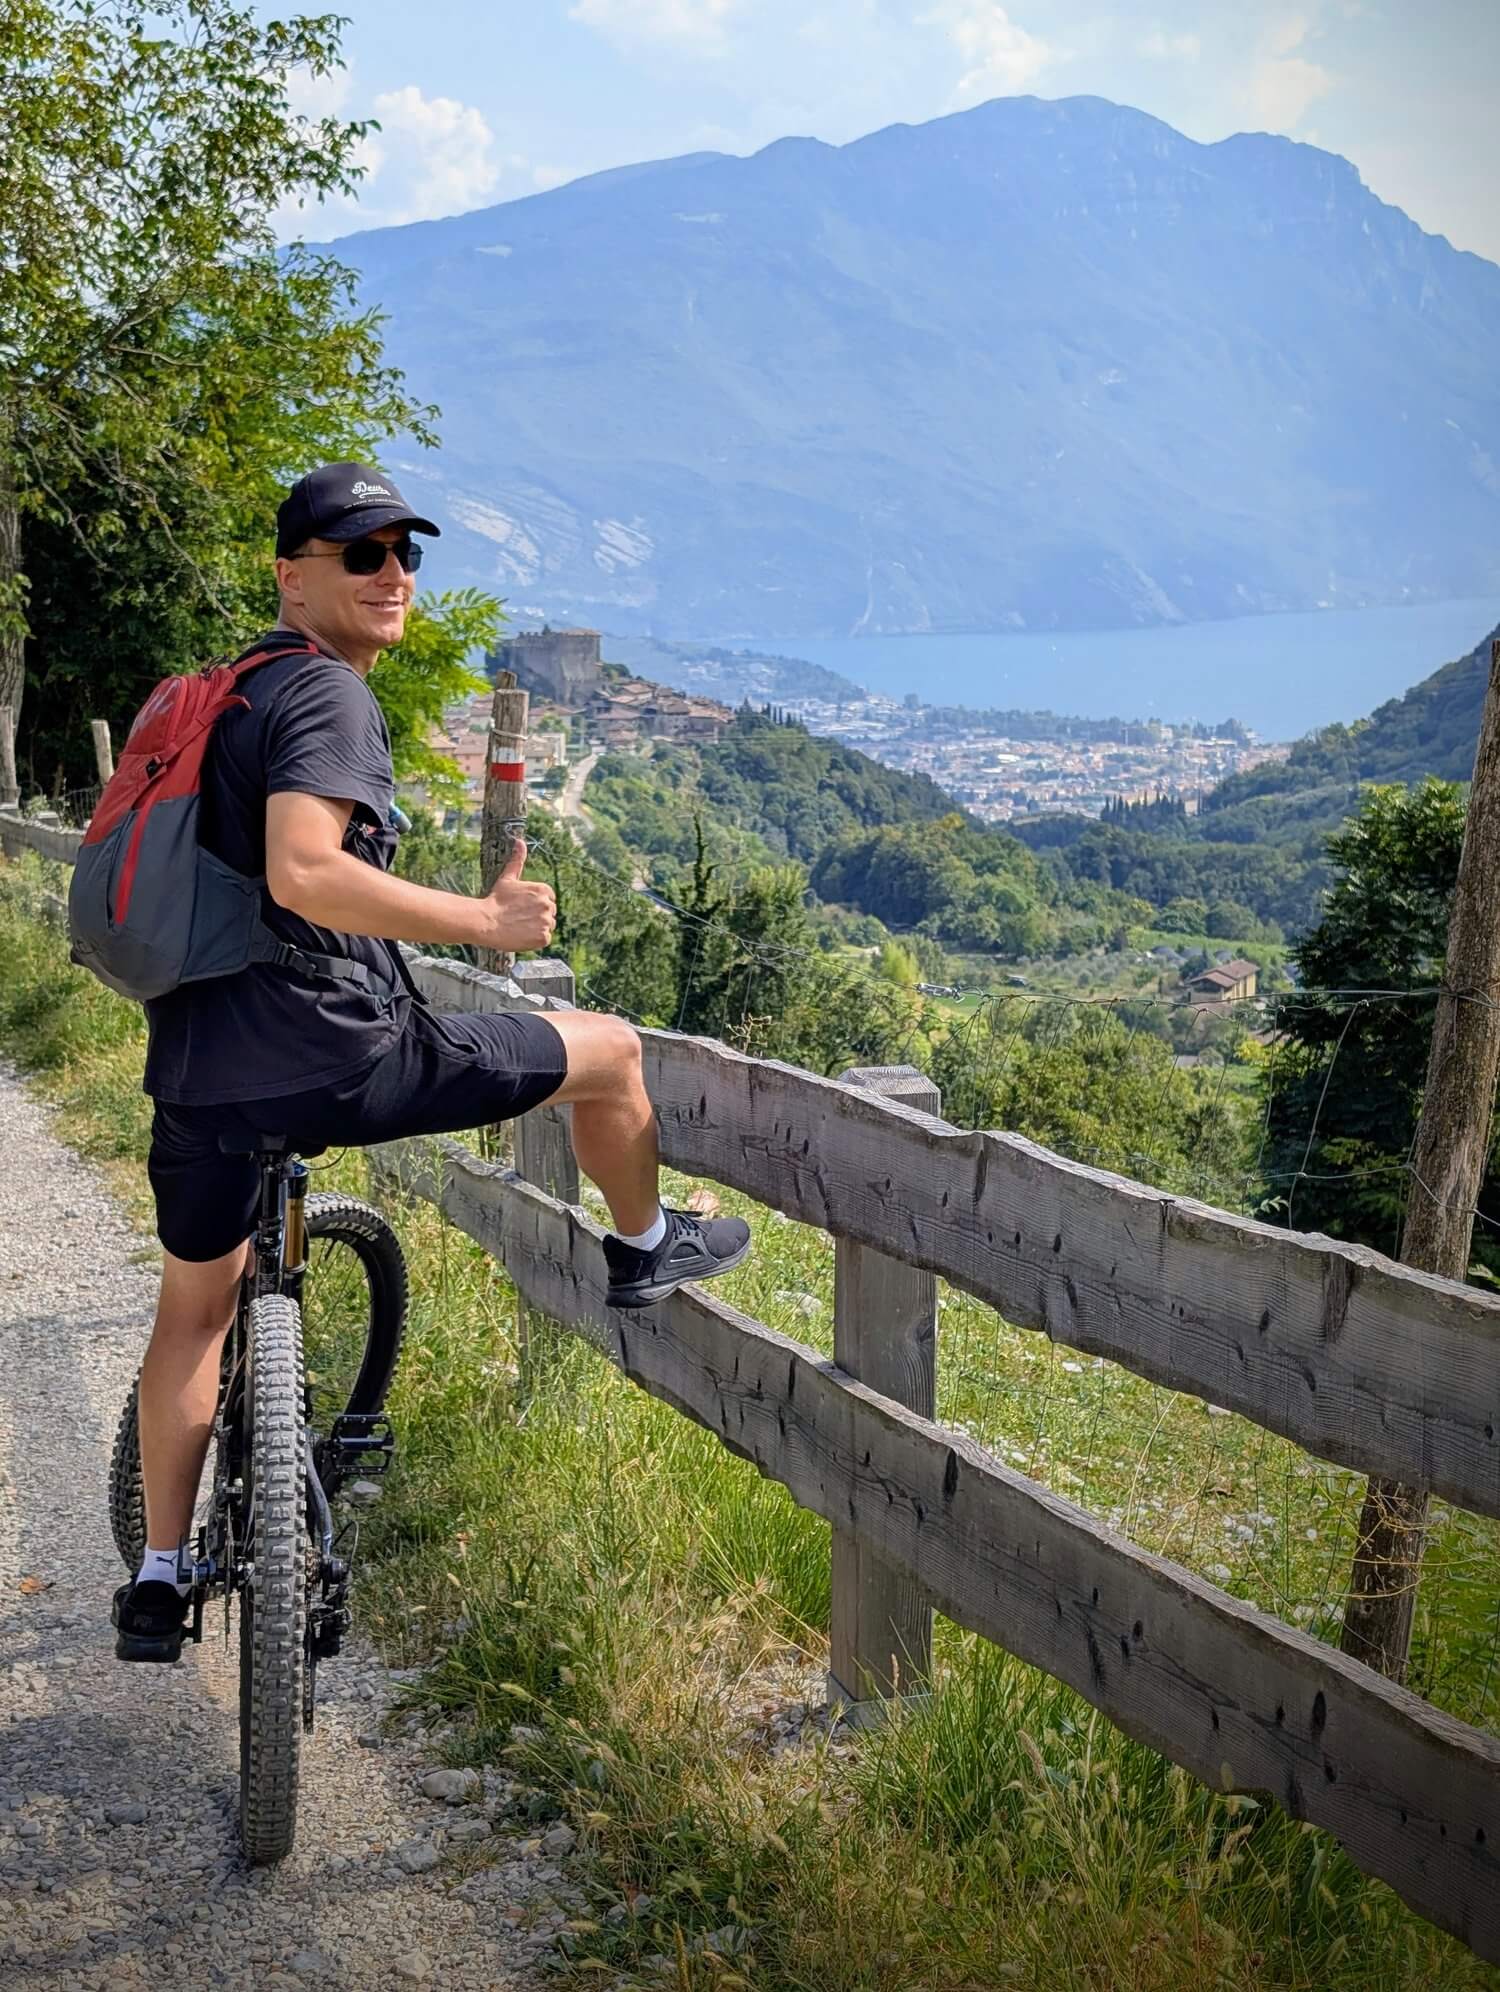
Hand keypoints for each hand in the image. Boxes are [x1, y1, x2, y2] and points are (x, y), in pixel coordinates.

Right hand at [481, 836, 556, 952]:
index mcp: (544, 889)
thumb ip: (517, 860)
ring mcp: (547, 921)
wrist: (486, 921)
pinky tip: (521, 935)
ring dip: (536, 928)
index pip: (548, 900)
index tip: (522, 908)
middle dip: (536, 917)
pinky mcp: (543, 937)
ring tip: (519, 926)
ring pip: (547, 927)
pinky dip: (534, 940)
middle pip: (549, 914)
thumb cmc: (496, 900)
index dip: (534, 905)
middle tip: (519, 918)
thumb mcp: (508, 878)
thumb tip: (520, 841)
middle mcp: (548, 904)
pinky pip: (544, 940)